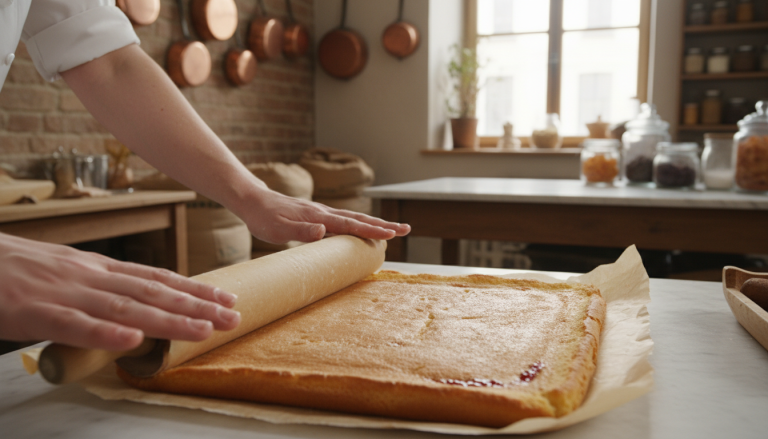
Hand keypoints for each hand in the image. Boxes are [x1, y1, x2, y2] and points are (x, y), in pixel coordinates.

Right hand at [0, 233, 240, 350]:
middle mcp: (90, 277)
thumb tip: (130, 306)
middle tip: (232, 318)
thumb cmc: (13, 268)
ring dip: (168, 319)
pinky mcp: (36, 311)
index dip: (193, 288)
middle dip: (196, 306)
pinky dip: (106, 332)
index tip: (225, 298)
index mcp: (96, 268)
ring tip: (203, 330)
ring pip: (126, 307)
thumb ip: (97, 288)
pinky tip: (134, 340)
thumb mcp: (64, 273)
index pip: (155, 277)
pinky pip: (75, 324)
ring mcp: (65, 293)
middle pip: (152, 292)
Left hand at [239, 187, 410, 243]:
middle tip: (406, 229)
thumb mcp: (277, 230)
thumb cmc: (263, 218)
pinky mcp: (317, 215)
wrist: (252, 201)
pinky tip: (363, 228)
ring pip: (354, 218)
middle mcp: (324, 212)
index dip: (372, 230)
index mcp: (319, 217)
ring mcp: (321, 212)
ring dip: (375, 224)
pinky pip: (344, 220)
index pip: (351, 224)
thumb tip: (324, 231)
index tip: (392, 234)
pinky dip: (360, 224)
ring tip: (393, 229)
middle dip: (383, 225)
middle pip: (360, 218)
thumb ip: (301, 231)